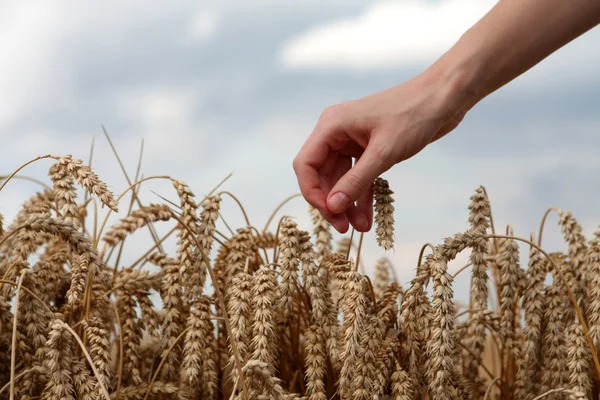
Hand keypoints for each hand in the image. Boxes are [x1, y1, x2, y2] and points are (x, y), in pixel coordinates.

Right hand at [293, 69, 471, 232]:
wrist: (444, 97)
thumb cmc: (414, 115)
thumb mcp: (384, 152)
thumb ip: (356, 181)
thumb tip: (332, 207)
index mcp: (331, 125)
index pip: (306, 164)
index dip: (312, 192)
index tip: (329, 214)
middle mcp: (336, 132)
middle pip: (322, 175)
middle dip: (332, 203)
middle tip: (345, 228)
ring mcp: (352, 140)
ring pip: (340, 179)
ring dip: (348, 203)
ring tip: (361, 228)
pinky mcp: (368, 147)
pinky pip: (358, 176)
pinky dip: (362, 195)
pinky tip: (368, 216)